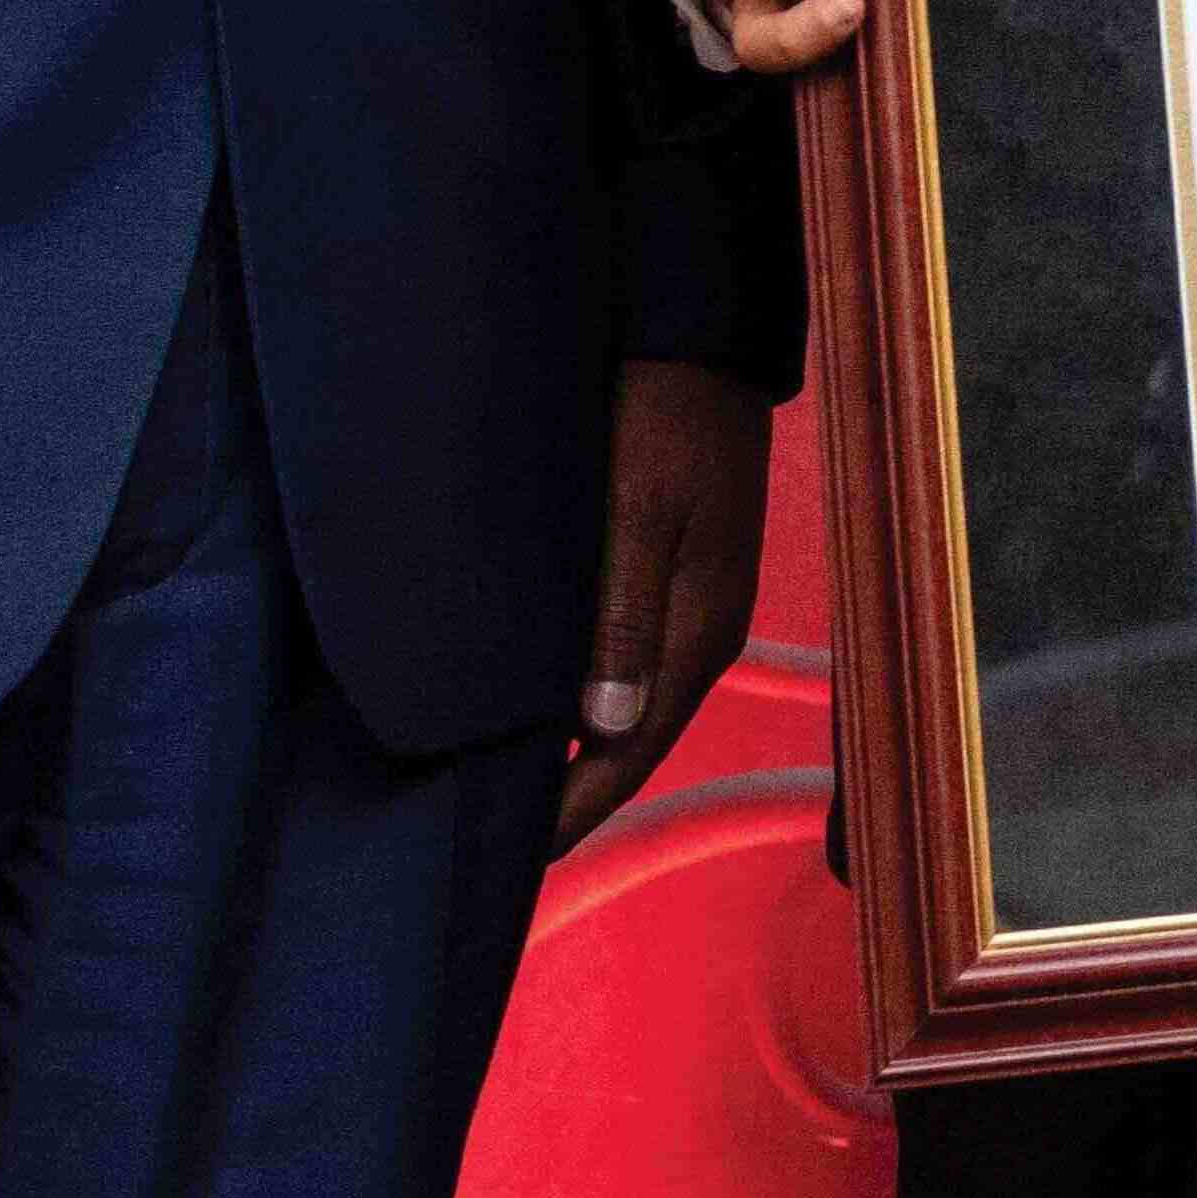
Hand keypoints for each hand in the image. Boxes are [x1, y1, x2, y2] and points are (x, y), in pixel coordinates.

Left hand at [555, 361, 776, 845]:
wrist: (702, 335)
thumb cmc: (662, 411)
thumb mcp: (638, 508)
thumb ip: (621, 616)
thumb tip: (602, 733)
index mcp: (697, 629)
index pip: (629, 756)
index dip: (572, 814)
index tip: (513, 862)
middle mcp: (701, 630)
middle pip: (632, 745)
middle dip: (571, 799)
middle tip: (495, 848)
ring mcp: (693, 602)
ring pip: (629, 708)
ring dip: (577, 753)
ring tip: (511, 792)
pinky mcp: (676, 573)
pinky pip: (628, 664)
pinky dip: (587, 703)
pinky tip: (547, 708)